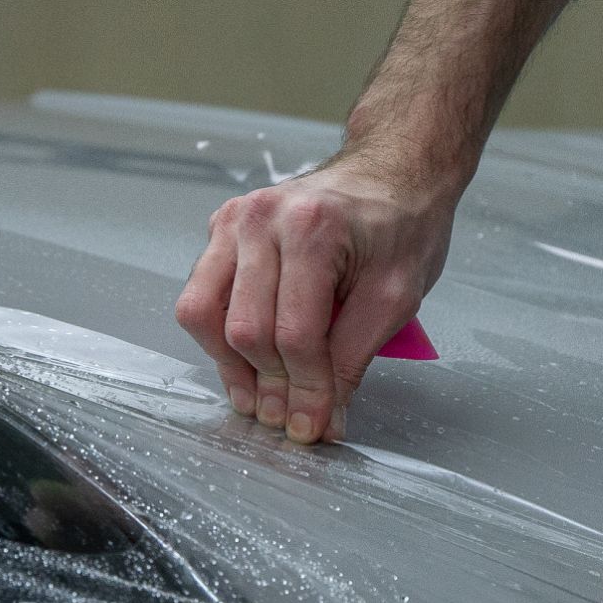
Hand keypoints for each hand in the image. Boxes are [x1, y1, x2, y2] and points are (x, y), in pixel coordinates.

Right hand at [175, 148, 457, 443]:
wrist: (392, 174)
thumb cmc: (401, 228)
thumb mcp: (396, 296)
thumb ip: (354, 357)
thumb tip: (321, 418)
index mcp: (312, 229)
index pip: (295, 334)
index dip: (305, 391)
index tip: (315, 427)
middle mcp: (261, 219)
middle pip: (246, 330)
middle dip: (270, 386)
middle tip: (290, 421)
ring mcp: (233, 221)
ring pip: (205, 316)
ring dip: (233, 367)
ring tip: (262, 399)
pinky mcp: (220, 229)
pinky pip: (201, 297)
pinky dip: (219, 337)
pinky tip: (249, 361)